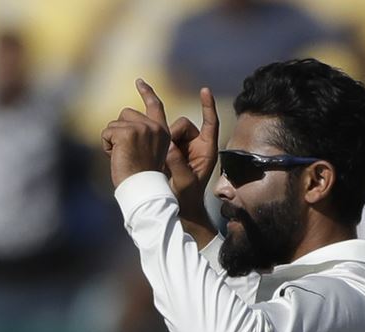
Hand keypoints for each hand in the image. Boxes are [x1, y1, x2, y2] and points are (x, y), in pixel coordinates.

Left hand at [101, 79, 170, 186]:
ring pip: (114, 123)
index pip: (154, 105)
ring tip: (123, 156)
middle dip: (119, 129)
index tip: (139, 81)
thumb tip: (122, 124)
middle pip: (126, 113)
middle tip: (127, 153)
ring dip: (112, 139)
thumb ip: (140, 135)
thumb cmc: (142, 177)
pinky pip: (107, 132)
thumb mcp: (147, 151)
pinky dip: (106, 145)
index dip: (146, 92)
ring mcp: (141, 128)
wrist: (143, 189)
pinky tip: (117, 157)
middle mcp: (153, 126)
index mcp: (162, 131)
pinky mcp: (127, 132)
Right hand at [165, 88, 219, 246]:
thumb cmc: (186, 198)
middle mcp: (195, 146)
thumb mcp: (184, 182)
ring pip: (169, 130)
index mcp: (207, 151)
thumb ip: (178, 163)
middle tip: (167, 155)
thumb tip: (169, 145)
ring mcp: (182, 148)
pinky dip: (157, 142)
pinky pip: (162, 137)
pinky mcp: (170, 152)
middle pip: (182, 125)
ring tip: (162, 161)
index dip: (208, 106)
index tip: (204, 90)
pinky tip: (154, 157)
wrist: (179, 209)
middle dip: (172, 135)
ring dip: (163, 141)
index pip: (210, 123)